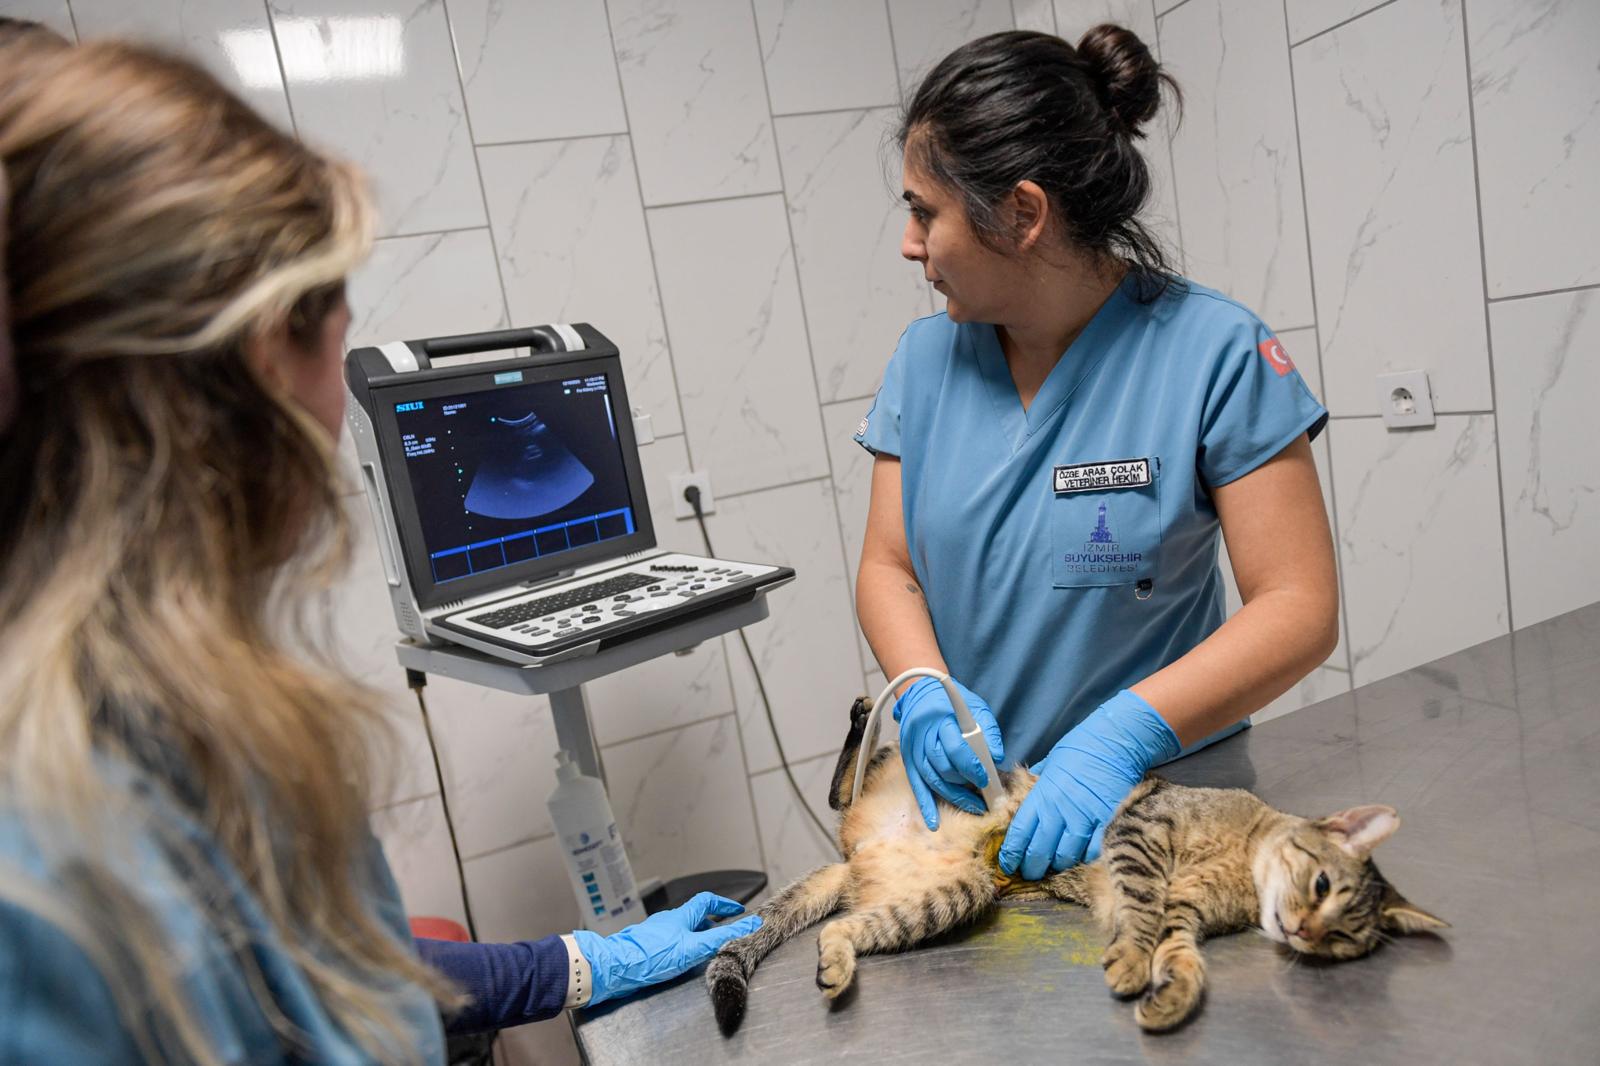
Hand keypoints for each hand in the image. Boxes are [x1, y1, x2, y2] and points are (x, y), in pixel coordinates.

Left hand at [571, 892, 761, 1005]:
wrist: (616, 968)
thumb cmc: (652, 956)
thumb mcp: (694, 947)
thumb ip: (721, 938)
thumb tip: (750, 925)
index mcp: (681, 916)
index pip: (707, 900)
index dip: (724, 904)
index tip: (737, 911)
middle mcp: (668, 921)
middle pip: (695, 917)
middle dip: (711, 926)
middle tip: (723, 937)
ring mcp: (655, 933)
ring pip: (681, 931)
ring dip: (696, 939)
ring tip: (703, 954)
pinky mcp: (646, 947)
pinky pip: (669, 943)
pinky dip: (681, 949)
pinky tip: (680, 963)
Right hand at [894, 676, 1004, 829]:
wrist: (920, 691)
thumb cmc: (952, 701)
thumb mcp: (975, 706)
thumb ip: (988, 730)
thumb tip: (996, 757)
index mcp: (941, 720)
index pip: (956, 749)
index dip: (972, 767)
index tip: (986, 779)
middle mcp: (924, 736)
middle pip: (943, 767)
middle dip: (964, 785)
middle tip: (984, 798)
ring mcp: (913, 750)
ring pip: (932, 779)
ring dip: (953, 797)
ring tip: (973, 807)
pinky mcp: (909, 760)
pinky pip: (916, 786)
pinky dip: (925, 805)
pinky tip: (934, 821)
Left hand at [999, 690, 1179, 880]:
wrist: (1115, 741)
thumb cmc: (1081, 748)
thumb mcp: (1050, 763)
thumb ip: (1038, 785)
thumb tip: (1025, 794)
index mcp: (1041, 796)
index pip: (1019, 833)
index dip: (1012, 854)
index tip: (1009, 864)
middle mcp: (1059, 810)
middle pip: (1039, 851)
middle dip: (1033, 868)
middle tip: (1031, 873)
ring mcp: (1083, 818)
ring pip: (1065, 857)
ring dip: (1059, 866)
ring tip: (1056, 867)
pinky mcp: (1106, 823)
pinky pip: (1092, 852)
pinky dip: (1085, 859)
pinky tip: (1082, 858)